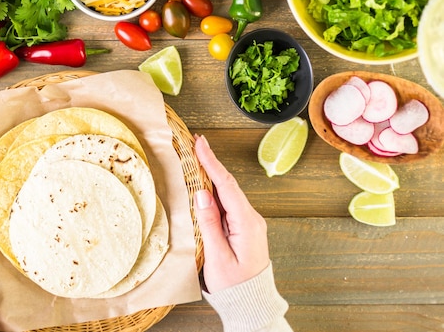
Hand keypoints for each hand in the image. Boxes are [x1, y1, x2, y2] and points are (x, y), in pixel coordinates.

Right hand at [193, 135, 269, 293]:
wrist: (251, 303)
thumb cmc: (233, 285)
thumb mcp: (217, 257)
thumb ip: (210, 224)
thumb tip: (201, 194)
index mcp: (247, 223)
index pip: (226, 186)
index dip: (211, 162)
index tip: (200, 143)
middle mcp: (251, 218)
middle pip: (227, 184)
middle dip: (210, 162)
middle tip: (194, 142)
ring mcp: (248, 222)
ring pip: (226, 193)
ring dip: (211, 175)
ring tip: (195, 157)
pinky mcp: (242, 228)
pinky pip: (226, 203)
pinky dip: (213, 190)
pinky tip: (202, 185)